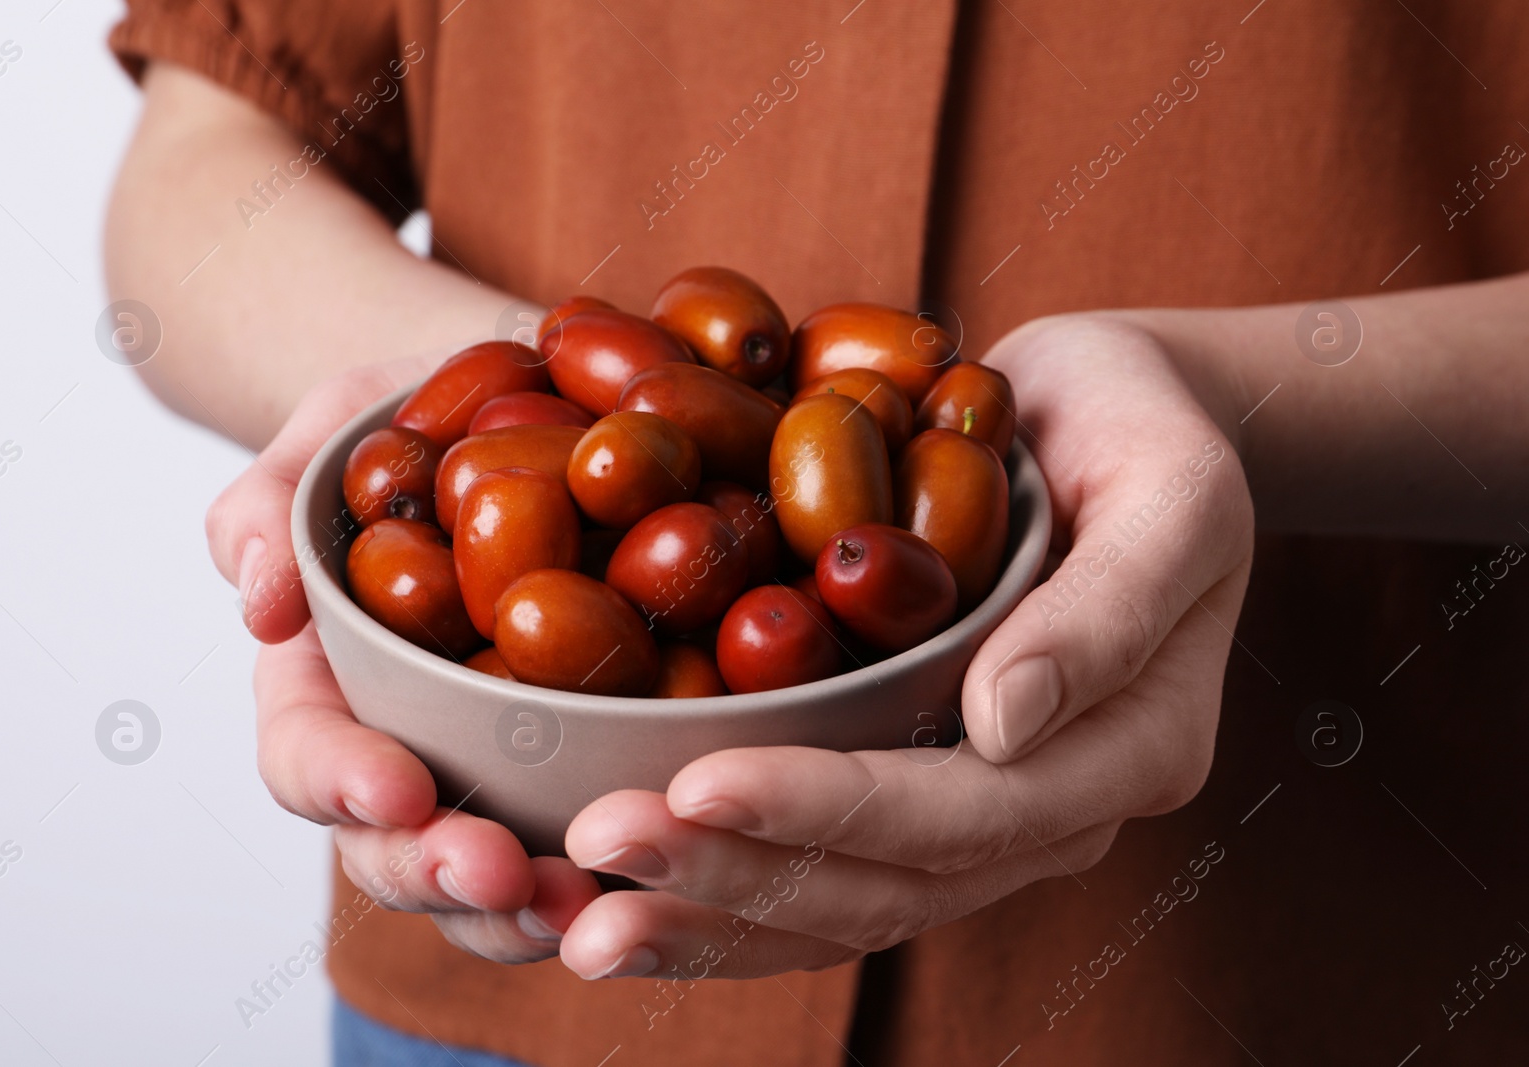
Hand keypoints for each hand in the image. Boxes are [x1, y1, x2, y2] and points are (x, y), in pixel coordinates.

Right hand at [207, 363, 600, 961]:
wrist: (527, 402)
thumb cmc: (412, 420)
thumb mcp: (330, 434)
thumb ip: (270, 504)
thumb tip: (261, 604)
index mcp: (329, 685)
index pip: (308, 757)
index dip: (342, 782)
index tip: (396, 790)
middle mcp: (407, 748)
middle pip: (399, 848)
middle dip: (442, 872)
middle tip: (503, 874)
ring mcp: (499, 770)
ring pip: (496, 877)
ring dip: (531, 908)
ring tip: (587, 907)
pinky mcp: (590, 764)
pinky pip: (598, 835)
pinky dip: (623, 868)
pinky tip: (670, 868)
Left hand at [556, 315, 1253, 979]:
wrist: (1108, 422)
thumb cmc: (1147, 434)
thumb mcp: (1173, 492)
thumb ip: (1110, 610)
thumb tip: (1004, 726)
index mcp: (1129, 752)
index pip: (967, 815)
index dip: (829, 809)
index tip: (696, 783)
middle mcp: (1056, 811)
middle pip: (887, 885)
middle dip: (737, 877)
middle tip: (598, 850)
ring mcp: (986, 817)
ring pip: (843, 906)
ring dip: (710, 917)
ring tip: (581, 918)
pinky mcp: (918, 786)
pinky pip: (823, 871)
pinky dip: (723, 896)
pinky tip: (624, 896)